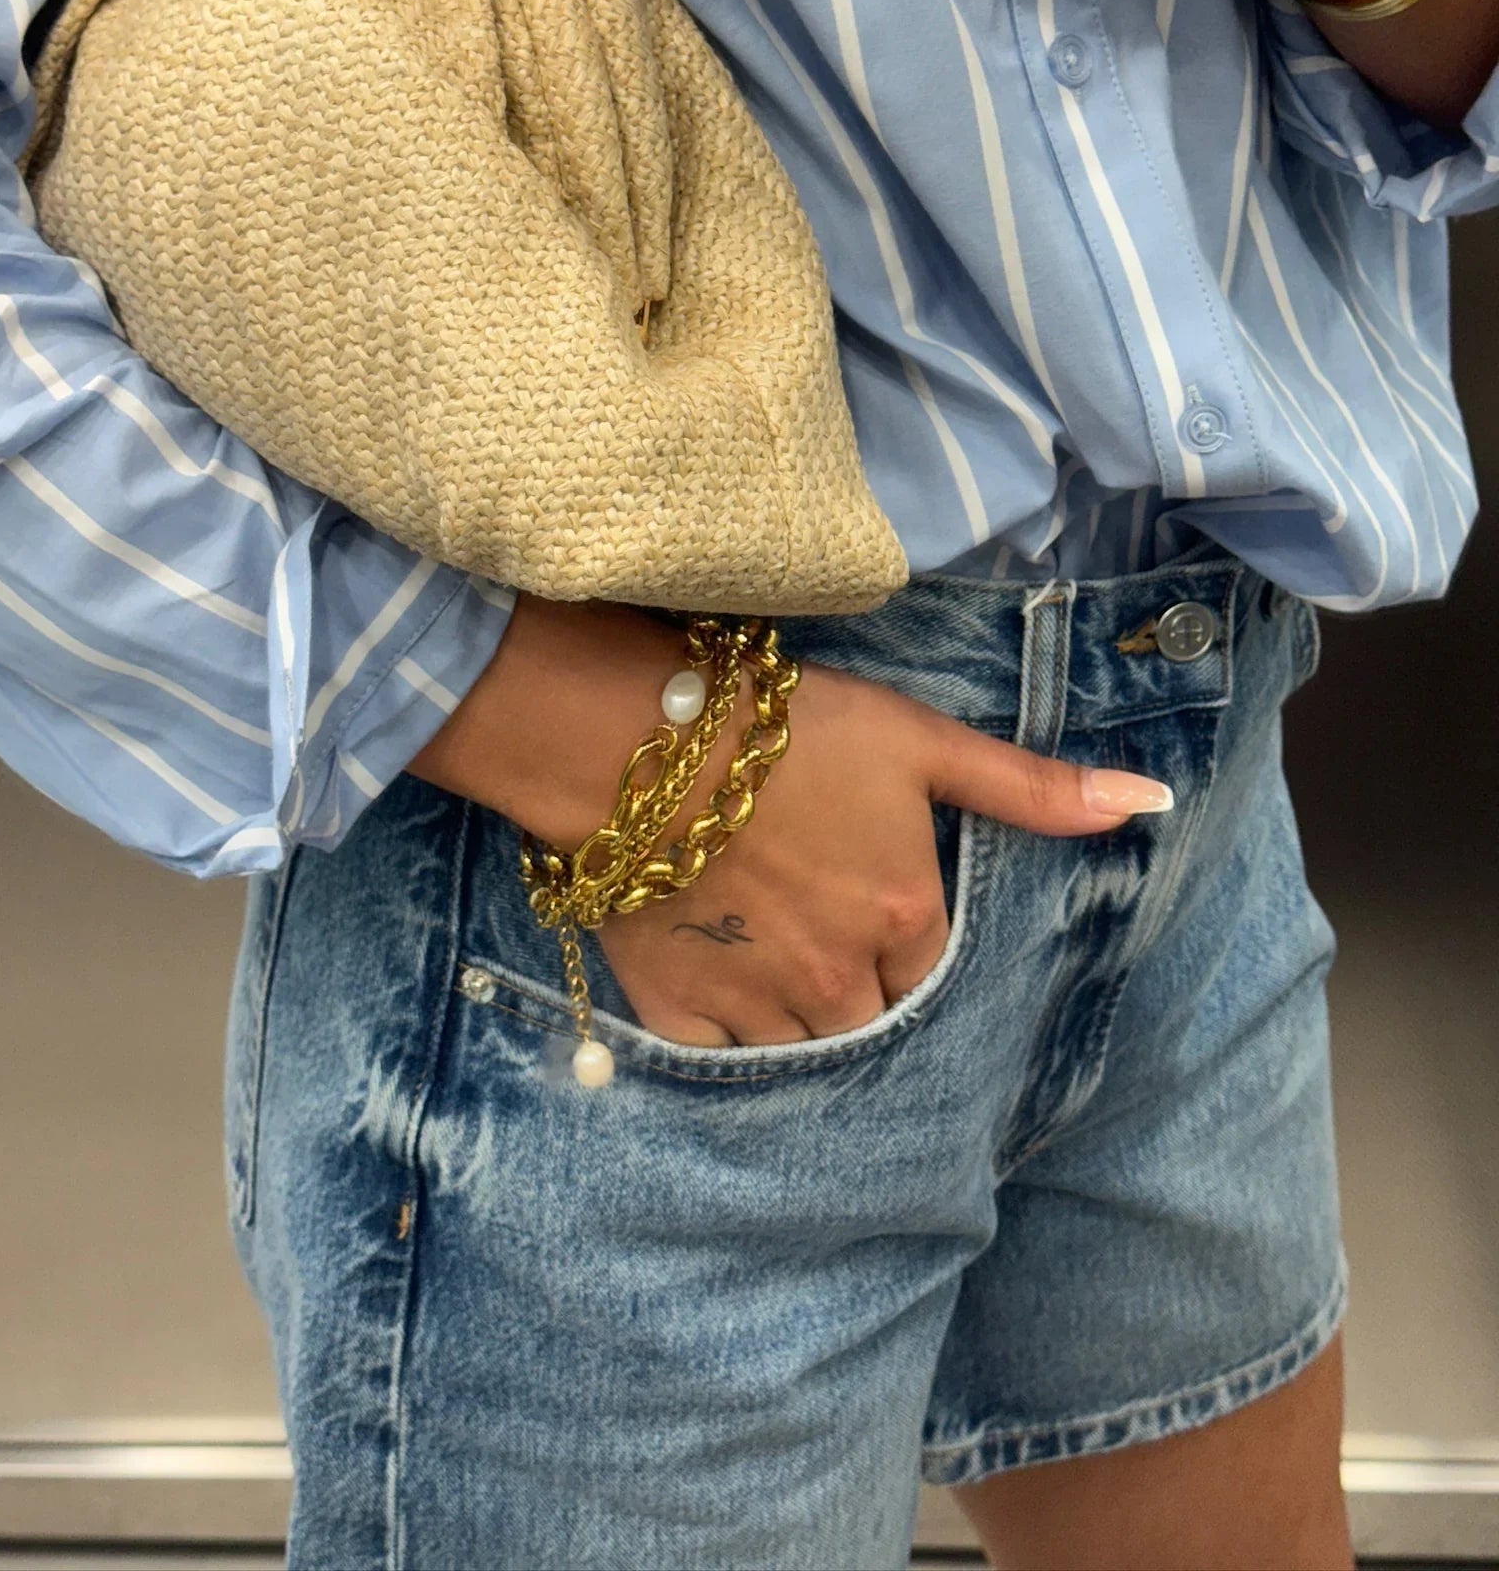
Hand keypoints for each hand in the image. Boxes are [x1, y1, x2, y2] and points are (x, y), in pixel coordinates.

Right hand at [408, 593, 1172, 1047]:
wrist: (636, 739)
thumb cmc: (789, 729)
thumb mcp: (922, 743)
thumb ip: (1032, 788)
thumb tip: (1152, 803)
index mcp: (903, 921)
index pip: (933, 976)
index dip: (910, 948)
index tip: (884, 919)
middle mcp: (836, 980)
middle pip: (871, 1026)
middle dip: (861, 997)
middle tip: (830, 947)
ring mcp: (752, 1002)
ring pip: (799, 1054)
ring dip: (799, 1025)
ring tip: (777, 970)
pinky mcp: (674, 1006)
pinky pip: (714, 1060)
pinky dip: (722, 1038)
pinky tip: (717, 988)